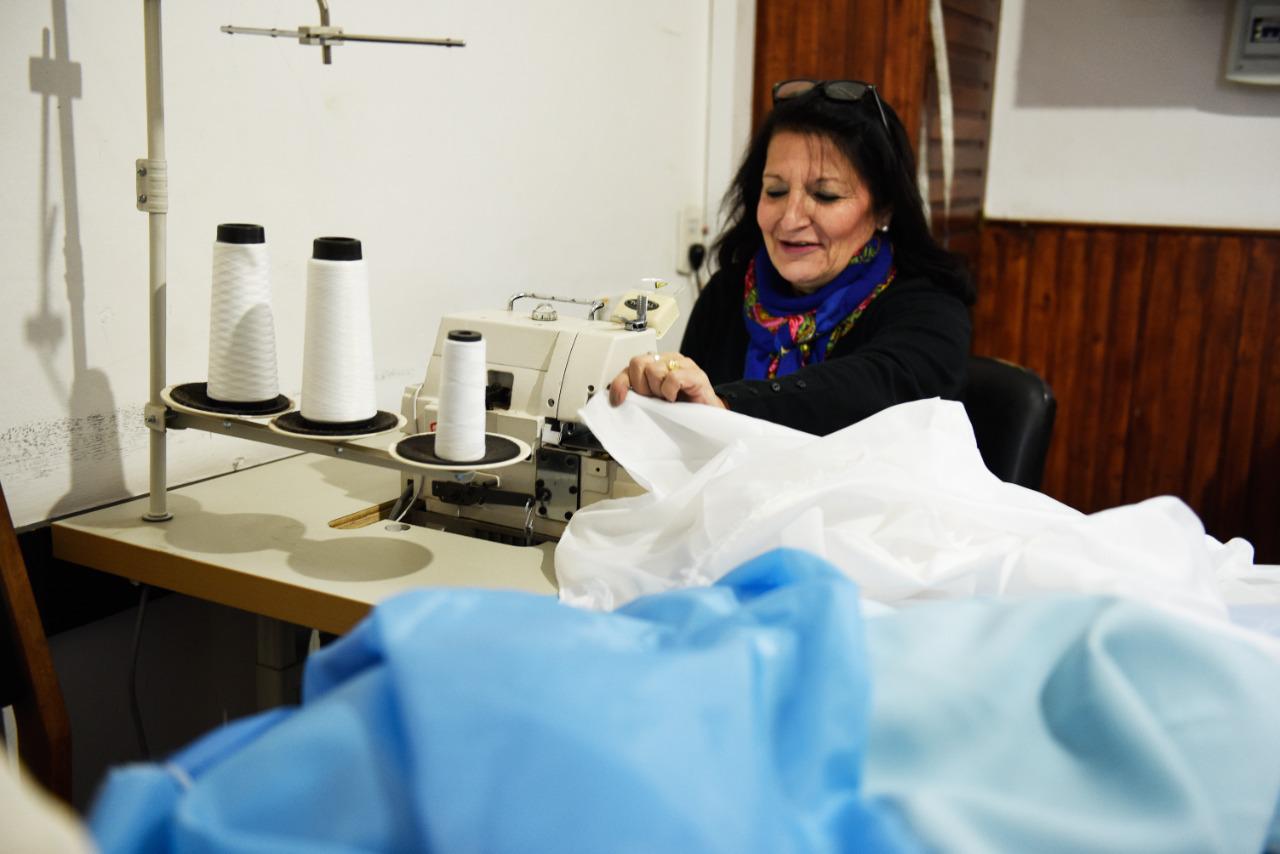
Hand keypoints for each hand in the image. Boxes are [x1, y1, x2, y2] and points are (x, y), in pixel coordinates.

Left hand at [609, 352, 726, 408]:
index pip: (630, 366)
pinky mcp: (695, 374)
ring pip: (654, 369)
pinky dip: (670, 391)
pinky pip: (673, 377)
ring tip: (668, 399)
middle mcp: (667, 360)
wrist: (707, 420)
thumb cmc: (681, 409)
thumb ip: (637, 395)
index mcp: (655, 365)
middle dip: (641, 387)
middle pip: (638, 363)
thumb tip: (616, 399)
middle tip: (653, 399)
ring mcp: (682, 364)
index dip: (621, 383)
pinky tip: (675, 398)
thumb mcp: (652, 402)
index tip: (618, 401)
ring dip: (658, 390)